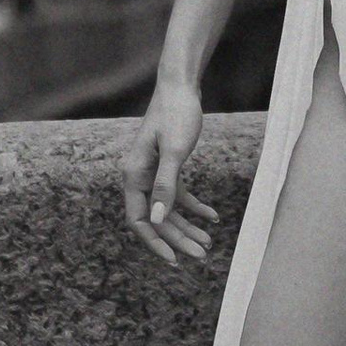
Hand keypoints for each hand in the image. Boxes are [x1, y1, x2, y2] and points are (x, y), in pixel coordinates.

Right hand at [124, 81, 216, 271]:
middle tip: (202, 254)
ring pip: (168, 209)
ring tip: (208, 242)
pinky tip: (212, 217)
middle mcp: (139, 176)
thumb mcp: (175, 151)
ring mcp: (152, 172)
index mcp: (134, 175)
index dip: (155, 242)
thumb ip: (165, 186)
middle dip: (178, 238)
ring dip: (187, 226)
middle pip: (157, 217)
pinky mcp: (167, 166)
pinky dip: (194, 206)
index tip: (174, 259)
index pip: (138, 220)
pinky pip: (177, 194)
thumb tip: (157, 219)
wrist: (180, 86)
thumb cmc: (176, 114)